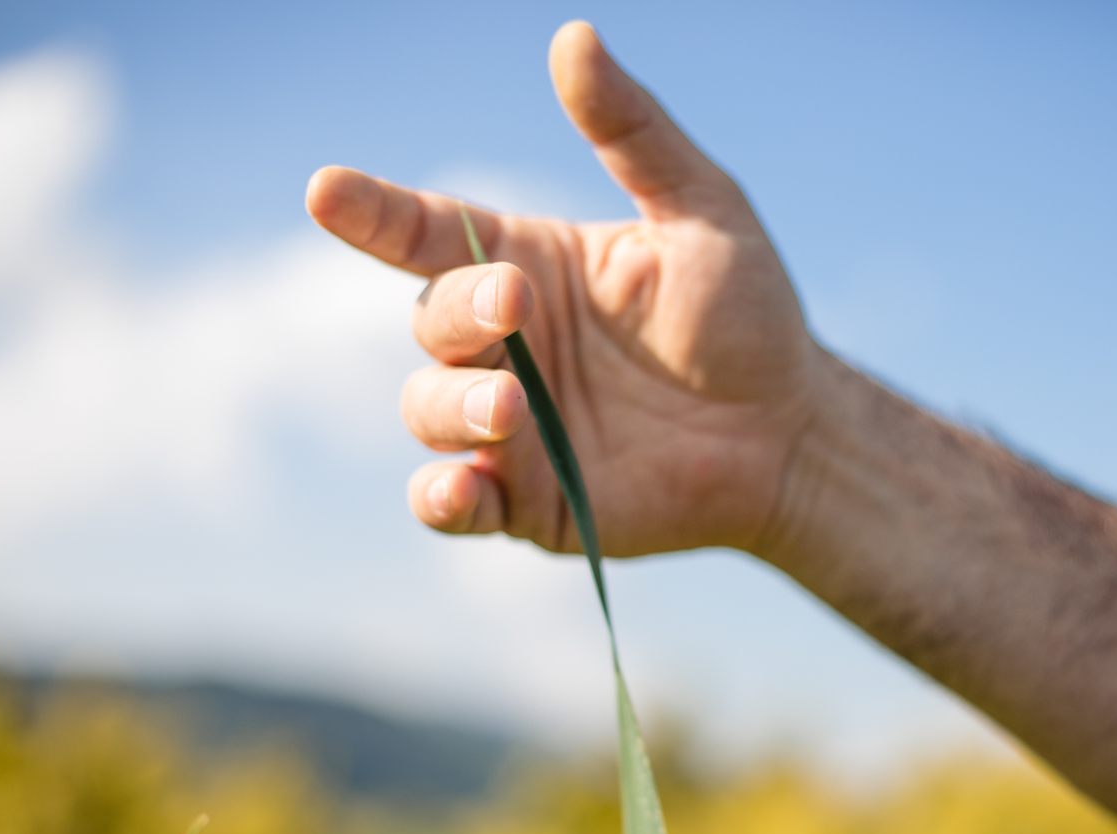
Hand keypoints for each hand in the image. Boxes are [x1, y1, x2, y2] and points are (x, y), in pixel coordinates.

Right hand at [306, 21, 823, 556]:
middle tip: (515, 305)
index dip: (372, 212)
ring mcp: (507, 426)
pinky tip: (461, 490)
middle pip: (427, 322)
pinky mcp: (525, 502)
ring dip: (451, 404)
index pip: (426, 232)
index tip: (326, 191)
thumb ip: (633, 133)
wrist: (790, 436)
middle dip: (457, 312)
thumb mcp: (701, 210)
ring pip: (425, 408)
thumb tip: (571, 36)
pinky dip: (440, 499)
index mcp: (528, 265)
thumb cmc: (747, 316)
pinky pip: (451, 504)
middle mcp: (504, 344)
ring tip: (511, 407)